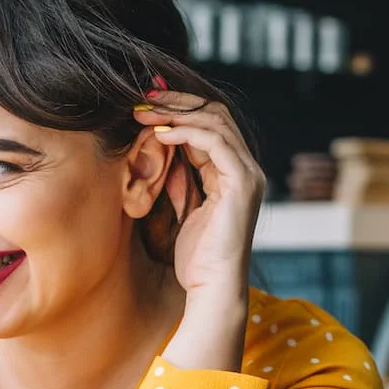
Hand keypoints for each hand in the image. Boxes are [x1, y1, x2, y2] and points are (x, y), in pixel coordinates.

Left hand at [133, 91, 265, 300]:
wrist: (212, 286)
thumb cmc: (196, 256)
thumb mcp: (184, 205)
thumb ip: (180, 175)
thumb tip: (161, 146)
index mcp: (232, 171)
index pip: (209, 123)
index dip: (177, 109)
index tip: (144, 105)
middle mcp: (245, 167)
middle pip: (215, 113)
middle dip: (176, 102)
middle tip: (141, 101)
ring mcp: (247, 173)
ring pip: (216, 120)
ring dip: (176, 112)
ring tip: (144, 114)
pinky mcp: (242, 183)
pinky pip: (215, 141)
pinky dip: (187, 132)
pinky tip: (161, 134)